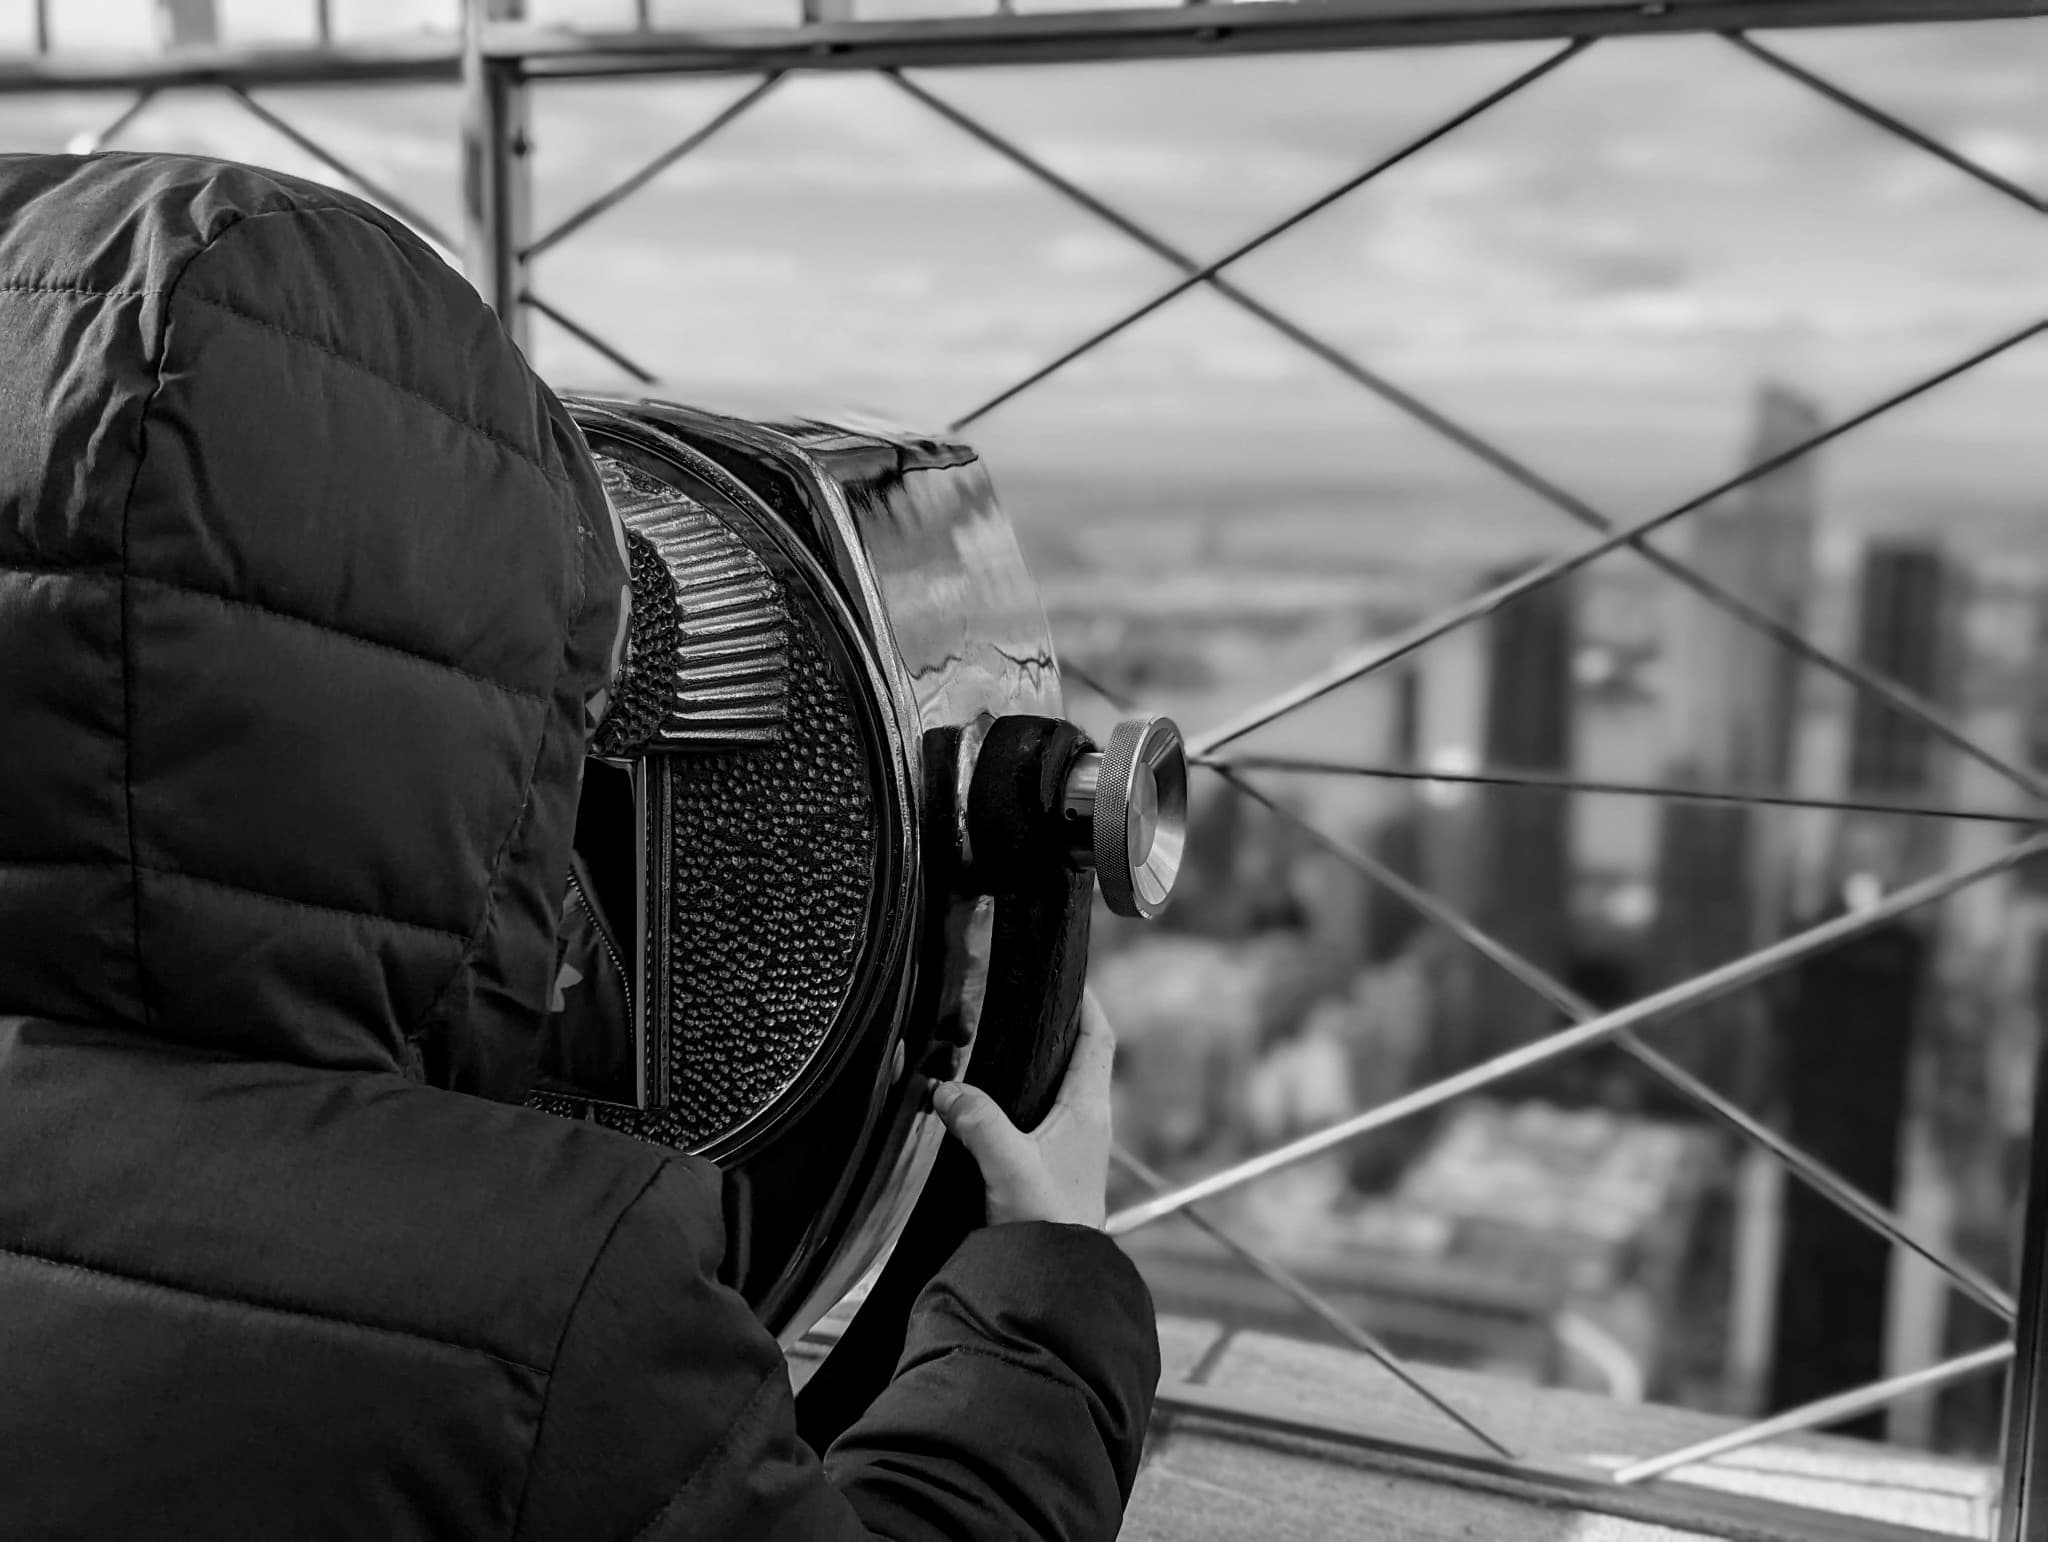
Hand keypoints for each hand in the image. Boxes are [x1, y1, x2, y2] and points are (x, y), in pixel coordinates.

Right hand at [930, 988, 1115, 1229]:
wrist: (1053, 1280)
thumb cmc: (1046, 1224)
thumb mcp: (1007, 1165)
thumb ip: (977, 1121)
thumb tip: (947, 1087)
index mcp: (1088, 1110)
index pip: (1098, 1039)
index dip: (1088, 1003)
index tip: (1070, 975)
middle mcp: (1088, 1122)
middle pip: (1082, 1056)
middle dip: (1061, 1025)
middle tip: (1031, 998)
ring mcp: (1074, 1145)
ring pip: (1062, 1086)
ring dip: (1043, 1062)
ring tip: (1010, 1038)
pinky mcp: (1056, 1166)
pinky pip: (1045, 1114)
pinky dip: (1026, 1096)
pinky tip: (996, 1101)